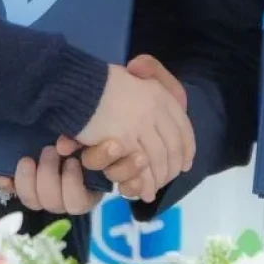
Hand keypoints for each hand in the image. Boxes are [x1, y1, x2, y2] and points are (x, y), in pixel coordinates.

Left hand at [0, 147, 102, 214]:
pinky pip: (12, 192)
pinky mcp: (25, 187)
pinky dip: (7, 184)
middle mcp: (64, 198)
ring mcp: (43, 195)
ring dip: (27, 181)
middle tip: (49, 151)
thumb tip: (63, 145)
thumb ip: (82, 143)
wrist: (65, 127)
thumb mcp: (89, 139)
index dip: (71, 184)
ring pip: (32, 202)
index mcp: (87, 191)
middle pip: (53, 204)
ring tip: (28, 160)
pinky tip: (2, 176)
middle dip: (48, 176)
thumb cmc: (85, 137)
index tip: (71, 161)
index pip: (79, 203)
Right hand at [73, 58, 192, 198]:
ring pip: (158, 159)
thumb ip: (149, 72)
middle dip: (171, 169)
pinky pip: (139, 166)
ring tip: (152, 191)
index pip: (183, 129)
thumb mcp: (133, 74)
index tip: (185, 165)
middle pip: (173, 147)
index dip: (187, 149)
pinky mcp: (124, 139)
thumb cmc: (102, 81)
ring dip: (157, 179)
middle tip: (165, 182)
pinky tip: (144, 191)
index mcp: (161, 95)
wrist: (77, 82)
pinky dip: (143, 181)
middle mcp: (156, 109)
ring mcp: (141, 124)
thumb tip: (160, 95)